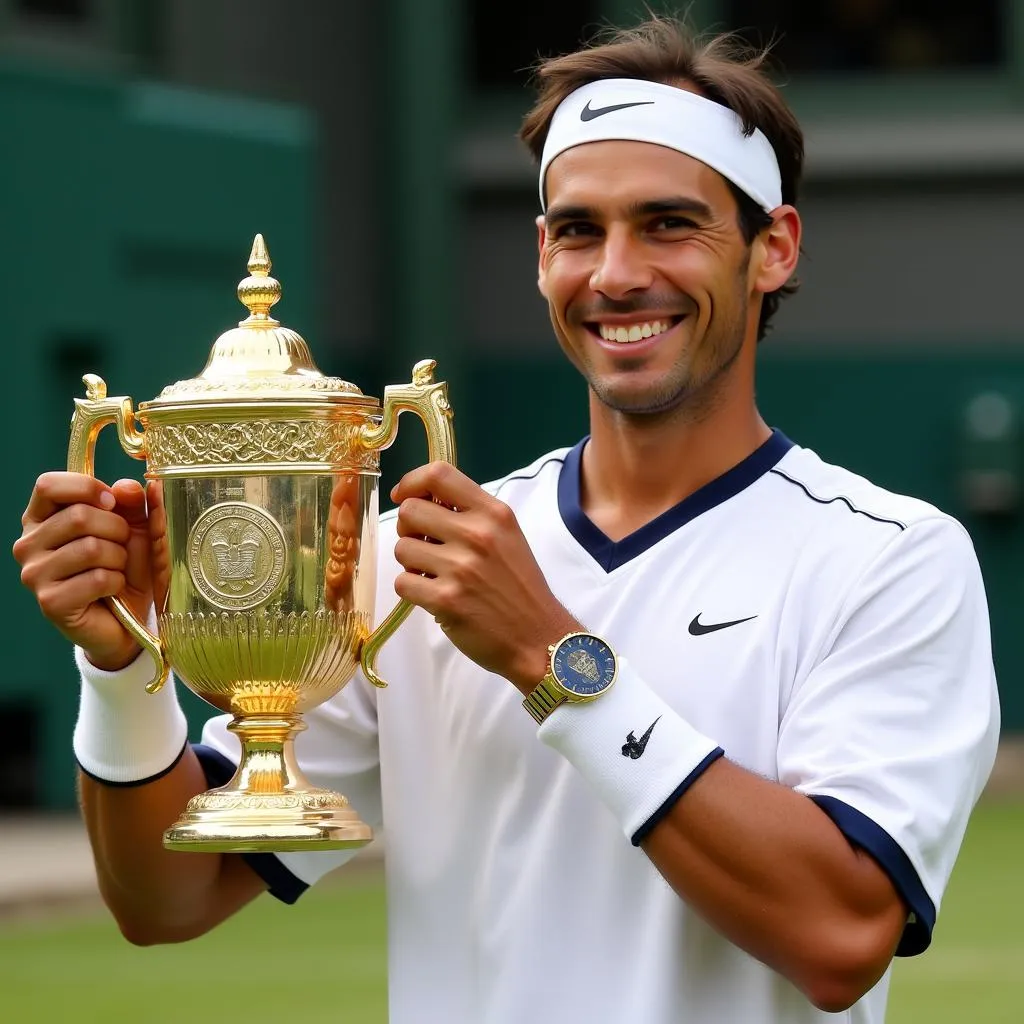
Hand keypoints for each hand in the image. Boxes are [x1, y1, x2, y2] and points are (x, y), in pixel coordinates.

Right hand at [13, 472, 153, 670]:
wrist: (129, 616)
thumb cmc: (125, 566)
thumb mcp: (135, 527)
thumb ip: (132, 503)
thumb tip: (130, 486)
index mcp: (41, 518)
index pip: (48, 485)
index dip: (87, 487)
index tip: (112, 502)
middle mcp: (29, 544)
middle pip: (79, 516)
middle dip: (117, 530)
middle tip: (121, 547)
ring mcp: (34, 574)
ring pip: (90, 548)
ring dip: (118, 559)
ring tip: (117, 570)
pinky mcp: (50, 602)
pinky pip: (96, 578)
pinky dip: (116, 581)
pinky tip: (111, 590)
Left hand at [391, 462, 579, 692]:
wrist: (539, 638)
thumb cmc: (520, 587)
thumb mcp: (507, 537)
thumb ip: (471, 515)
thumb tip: (421, 502)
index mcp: (493, 513)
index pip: (438, 474)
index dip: (411, 482)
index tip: (404, 496)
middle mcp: (477, 535)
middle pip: (409, 511)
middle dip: (409, 529)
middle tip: (425, 546)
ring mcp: (461, 568)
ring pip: (401, 548)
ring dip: (410, 562)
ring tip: (435, 574)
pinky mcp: (446, 600)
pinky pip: (403, 582)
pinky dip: (412, 590)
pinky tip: (433, 595)